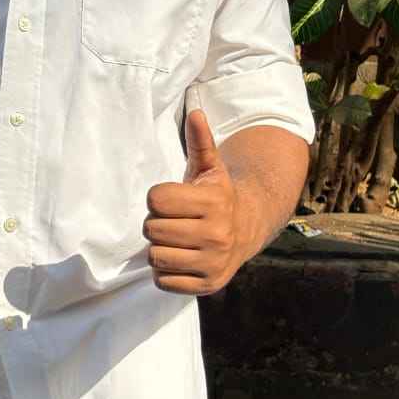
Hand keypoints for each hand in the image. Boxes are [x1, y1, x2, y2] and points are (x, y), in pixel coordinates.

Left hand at [143, 110, 244, 295]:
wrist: (246, 230)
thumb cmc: (216, 196)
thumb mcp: (209, 168)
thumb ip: (199, 142)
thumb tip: (195, 112)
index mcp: (214, 203)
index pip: (155, 200)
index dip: (158, 198)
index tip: (172, 199)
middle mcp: (216, 235)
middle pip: (152, 230)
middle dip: (157, 223)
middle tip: (174, 220)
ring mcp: (213, 263)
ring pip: (156, 256)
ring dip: (159, 248)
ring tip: (176, 239)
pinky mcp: (207, 285)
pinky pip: (163, 281)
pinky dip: (166, 272)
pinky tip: (181, 258)